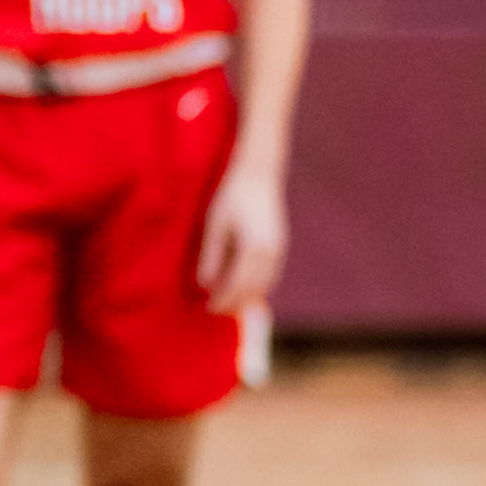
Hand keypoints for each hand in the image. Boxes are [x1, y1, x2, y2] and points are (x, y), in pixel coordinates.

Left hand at [199, 159, 288, 316]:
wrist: (259, 174)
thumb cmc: (232, 196)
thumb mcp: (215, 224)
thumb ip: (211, 255)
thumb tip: (205, 285)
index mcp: (253, 248)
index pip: (237, 284)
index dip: (222, 299)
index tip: (207, 308)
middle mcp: (271, 253)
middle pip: (253, 289)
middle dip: (234, 303)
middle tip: (214, 310)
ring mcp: (279, 250)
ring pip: (265, 284)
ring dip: (247, 297)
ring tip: (227, 303)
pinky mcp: (280, 246)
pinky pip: (271, 275)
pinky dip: (257, 286)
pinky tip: (243, 288)